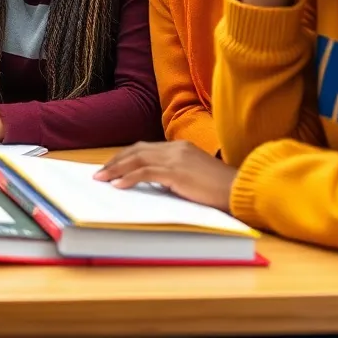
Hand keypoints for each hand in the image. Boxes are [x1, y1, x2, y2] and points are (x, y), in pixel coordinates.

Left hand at [93, 141, 236, 211]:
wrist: (239, 190)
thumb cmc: (220, 189)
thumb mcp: (194, 176)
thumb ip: (175, 174)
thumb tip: (153, 182)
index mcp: (180, 147)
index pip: (145, 148)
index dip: (125, 157)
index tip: (111, 166)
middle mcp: (176, 148)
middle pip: (137, 151)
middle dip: (116, 161)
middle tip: (99, 173)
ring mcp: (176, 158)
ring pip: (137, 160)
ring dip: (116, 169)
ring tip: (101, 179)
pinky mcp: (176, 172)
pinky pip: (145, 173)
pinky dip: (129, 178)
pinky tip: (118, 185)